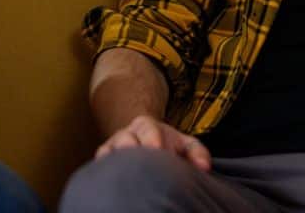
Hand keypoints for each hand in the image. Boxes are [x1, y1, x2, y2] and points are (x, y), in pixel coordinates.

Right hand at [94, 114, 211, 171]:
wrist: (145, 141)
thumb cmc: (169, 146)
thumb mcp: (186, 144)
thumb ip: (197, 153)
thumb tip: (204, 168)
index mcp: (147, 126)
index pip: (150, 131)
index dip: (154, 140)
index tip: (159, 150)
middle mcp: (128, 134)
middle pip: (127, 139)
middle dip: (133, 148)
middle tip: (141, 161)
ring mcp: (114, 146)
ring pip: (111, 150)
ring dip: (117, 160)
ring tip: (124, 172)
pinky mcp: (105, 157)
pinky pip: (101, 160)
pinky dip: (103, 167)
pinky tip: (109, 177)